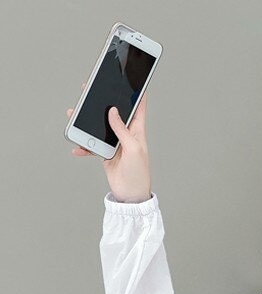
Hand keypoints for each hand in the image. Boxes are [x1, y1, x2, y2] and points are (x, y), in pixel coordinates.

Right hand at [66, 83, 151, 202]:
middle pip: (112, 113)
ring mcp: (115, 143)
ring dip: (85, 122)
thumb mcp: (133, 149)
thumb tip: (113, 111)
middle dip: (102, 102)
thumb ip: (122, 130)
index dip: (137, 94)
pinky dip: (83, 146)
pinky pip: (91, 145)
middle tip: (89, 90)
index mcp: (137, 131)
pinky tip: (77, 147)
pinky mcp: (105, 154)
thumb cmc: (138, 173)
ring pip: (98, 127)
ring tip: (73, 114)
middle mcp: (126, 135)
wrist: (131, 195)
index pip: (138, 108)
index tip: (134, 80)